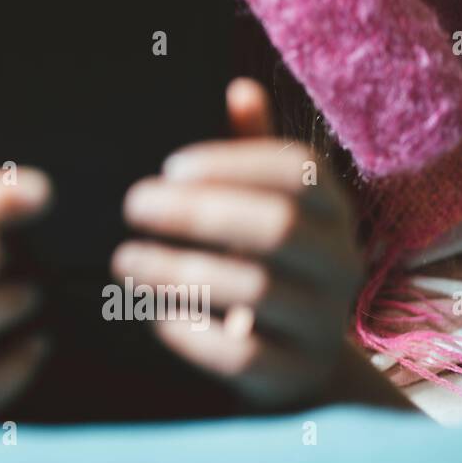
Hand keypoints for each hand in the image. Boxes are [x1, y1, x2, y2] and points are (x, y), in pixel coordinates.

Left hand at [111, 77, 363, 409]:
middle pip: (278, 226)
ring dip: (178, 270)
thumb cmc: (267, 263)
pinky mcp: (293, 374)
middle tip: (133, 205)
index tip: (170, 165)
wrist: (299, 364)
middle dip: (198, 213)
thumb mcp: (267, 206)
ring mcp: (321, 322)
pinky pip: (243, 355)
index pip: (298, 172)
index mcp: (332, 210)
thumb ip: (252, 151)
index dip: (233, 162)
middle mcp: (338, 262)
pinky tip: (154, 314)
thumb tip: (238, 87)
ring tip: (123, 259)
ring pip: (254, 290)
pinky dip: (192, 333)